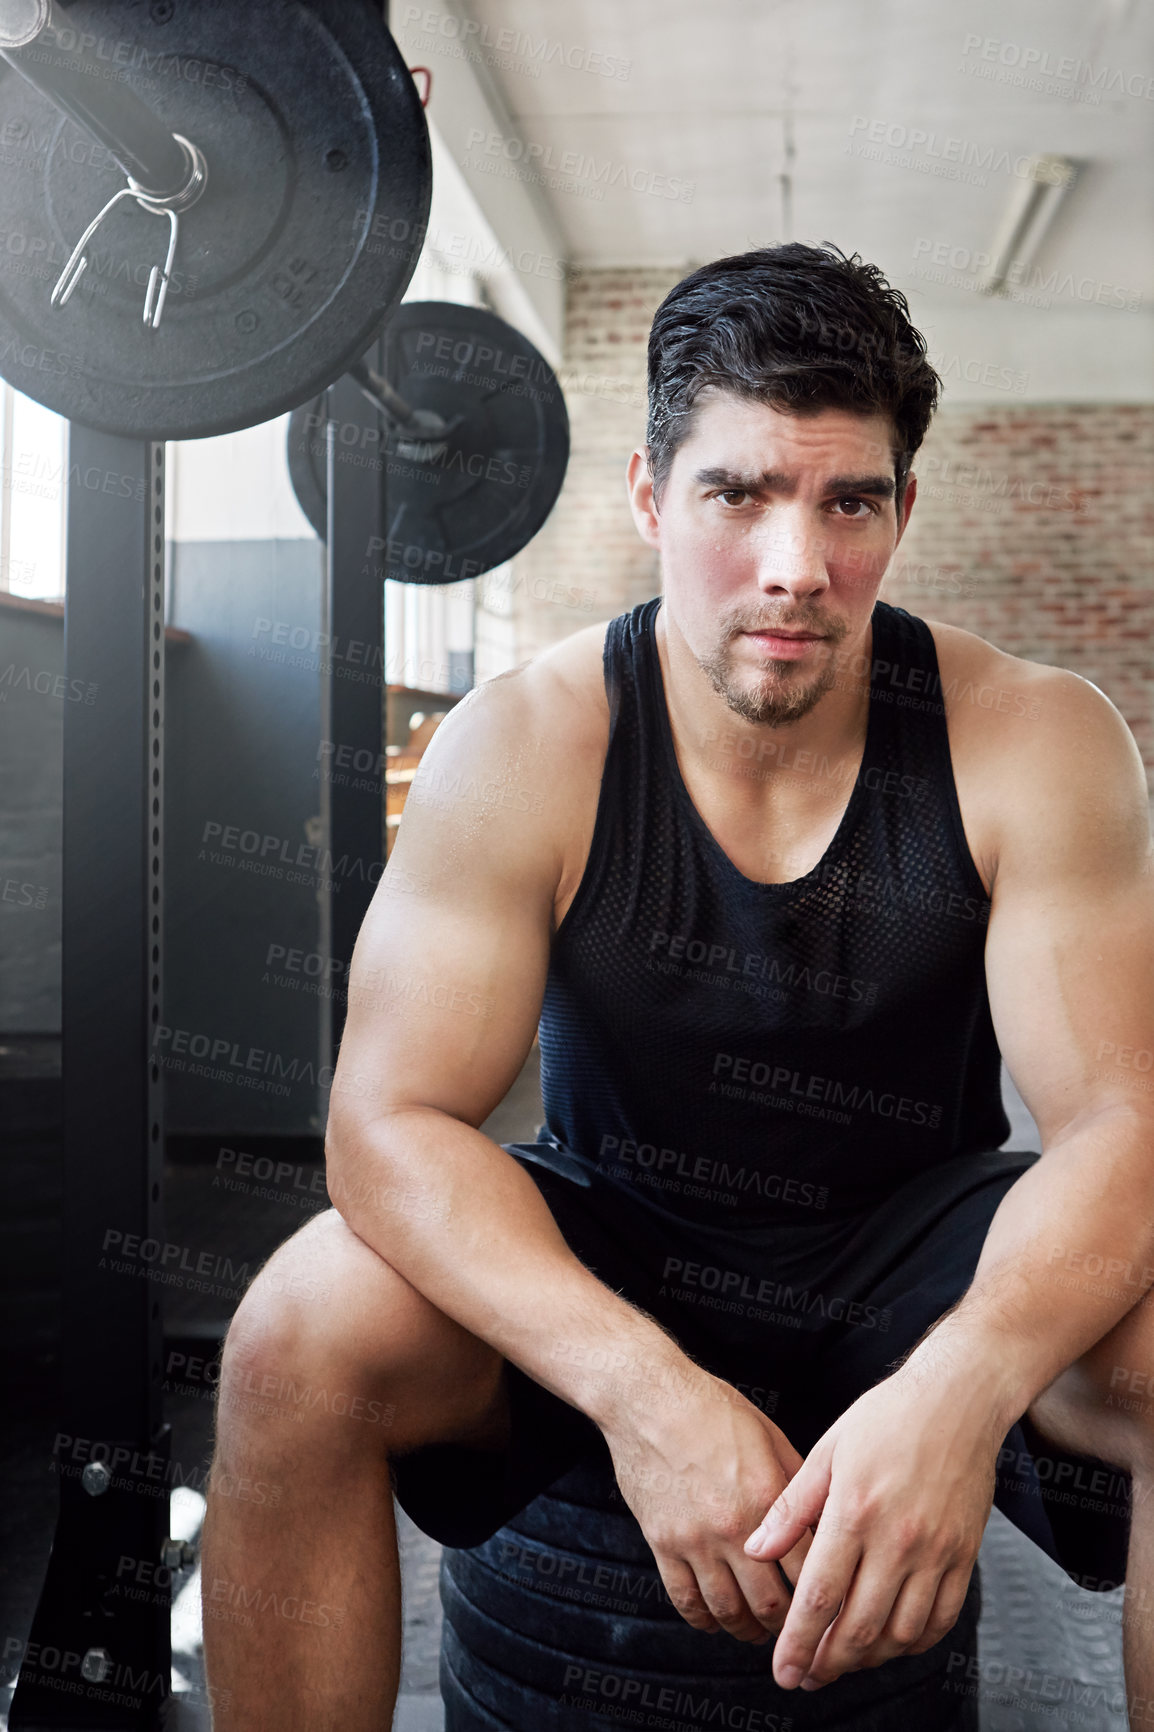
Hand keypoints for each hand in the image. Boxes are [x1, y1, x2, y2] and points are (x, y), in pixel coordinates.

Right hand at [601, 1366, 813, 1642]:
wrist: (648, 1398)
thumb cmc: (711, 1408)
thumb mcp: (769, 1436)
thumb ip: (797, 1483)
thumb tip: (823, 1521)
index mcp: (768, 1497)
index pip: (809, 1569)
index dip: (824, 1597)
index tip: (829, 1609)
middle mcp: (733, 1527)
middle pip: (770, 1604)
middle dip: (788, 1626)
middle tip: (795, 1628)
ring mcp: (695, 1539)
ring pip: (728, 1611)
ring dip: (747, 1630)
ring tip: (757, 1629)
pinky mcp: (662, 1543)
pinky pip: (685, 1600)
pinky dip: (704, 1620)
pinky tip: (715, 1620)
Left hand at [743, 1368, 998, 1687]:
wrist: (957, 1398)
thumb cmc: (887, 1417)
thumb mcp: (828, 1450)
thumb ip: (791, 1506)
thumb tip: (755, 1548)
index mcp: (855, 1511)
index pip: (820, 1596)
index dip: (799, 1642)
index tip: (784, 1671)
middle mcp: (898, 1539)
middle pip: (860, 1626)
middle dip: (829, 1663)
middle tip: (808, 1676)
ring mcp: (936, 1551)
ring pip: (902, 1633)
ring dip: (870, 1659)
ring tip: (844, 1660)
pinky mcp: (964, 1554)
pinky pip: (941, 1619)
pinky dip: (915, 1642)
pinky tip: (893, 1642)